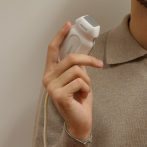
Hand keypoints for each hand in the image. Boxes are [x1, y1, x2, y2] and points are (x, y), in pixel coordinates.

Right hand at [42, 22, 102, 139]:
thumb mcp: (78, 77)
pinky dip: (87, 88)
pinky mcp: (59, 95)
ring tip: (84, 89)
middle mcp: (47, 79)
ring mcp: (51, 88)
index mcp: (51, 72)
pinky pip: (80, 81)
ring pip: (77, 70)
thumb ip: (76, 65)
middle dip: (88, 60)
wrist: (81, 121)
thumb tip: (82, 51)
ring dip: (87, 79)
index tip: (68, 24)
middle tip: (98, 63)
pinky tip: (82, 96)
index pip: (52, 50)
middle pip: (70, 58)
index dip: (60, 36)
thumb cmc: (79, 99)